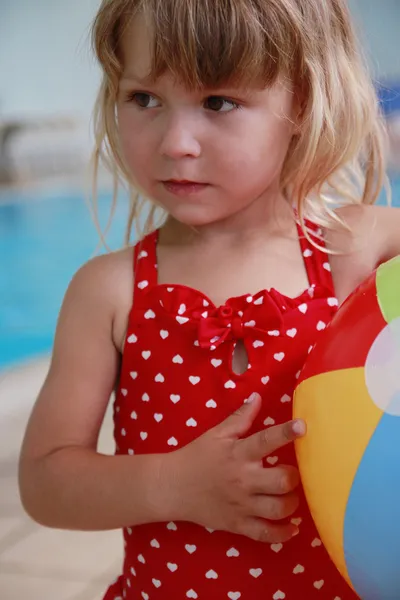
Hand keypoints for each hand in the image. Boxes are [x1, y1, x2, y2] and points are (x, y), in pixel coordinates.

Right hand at [169, 393, 305, 542]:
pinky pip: (266, 534)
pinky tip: (292, 527)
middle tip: (291, 473)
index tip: (303, 426)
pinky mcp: (237, 525)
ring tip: (290, 496)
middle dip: (293, 476)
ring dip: (292, 503)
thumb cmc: (197, 456)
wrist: (172, 487)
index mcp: (238, 454)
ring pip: (278, 509)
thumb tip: (258, 396)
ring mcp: (241, 505)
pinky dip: (283, 533)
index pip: (265, 440)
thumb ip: (240, 417)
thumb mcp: (217, 434)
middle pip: (281, 481)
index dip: (286, 433)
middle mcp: (243, 480)